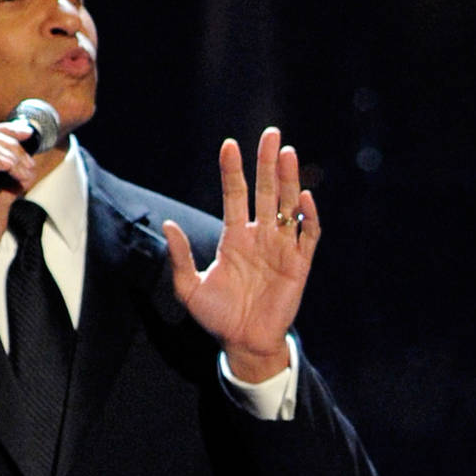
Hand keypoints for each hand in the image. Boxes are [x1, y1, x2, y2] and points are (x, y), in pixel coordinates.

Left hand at [163, 127, 319, 382]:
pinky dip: (308, 217)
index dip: (232, 170)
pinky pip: (308, 235)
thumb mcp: (189, 288)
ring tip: (287, 152)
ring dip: (288, 180)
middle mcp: (259, 236)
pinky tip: (303, 198)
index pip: (234, 195)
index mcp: (234, 237)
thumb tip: (166, 225)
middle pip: (265, 191)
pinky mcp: (299, 264)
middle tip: (270, 133)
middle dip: (267, 163)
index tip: (229, 145)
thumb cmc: (216, 316)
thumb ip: (180, 257)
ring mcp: (281, 248)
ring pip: (288, 206)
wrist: (243, 343)